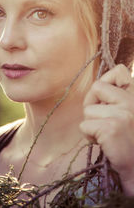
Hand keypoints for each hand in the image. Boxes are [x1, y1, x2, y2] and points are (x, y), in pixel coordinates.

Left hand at [80, 64, 133, 194]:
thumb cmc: (129, 142)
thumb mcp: (128, 114)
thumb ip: (117, 98)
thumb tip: (98, 86)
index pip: (119, 71)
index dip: (107, 80)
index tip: (107, 98)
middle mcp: (132, 102)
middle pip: (96, 88)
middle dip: (92, 104)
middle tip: (102, 120)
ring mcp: (123, 114)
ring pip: (88, 110)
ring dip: (92, 124)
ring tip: (106, 134)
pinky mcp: (111, 128)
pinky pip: (84, 125)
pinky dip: (89, 136)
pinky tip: (104, 143)